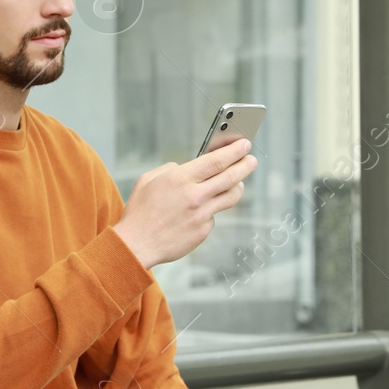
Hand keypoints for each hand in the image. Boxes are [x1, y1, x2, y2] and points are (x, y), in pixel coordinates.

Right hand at [111, 137, 257, 267]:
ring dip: (237, 187)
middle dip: (246, 165)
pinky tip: (199, 211)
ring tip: (237, 183)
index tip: (244, 144)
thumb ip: (170, 169)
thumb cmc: (139, 212)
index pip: (216, 160)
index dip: (234, 151)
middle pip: (231, 177)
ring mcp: (201, 215)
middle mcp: (195, 196)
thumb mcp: (148, 180)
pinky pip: (213, 215)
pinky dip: (210, 210)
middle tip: (252, 160)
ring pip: (231, 196)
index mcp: (180, 179)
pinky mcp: (203, 231)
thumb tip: (186, 168)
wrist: (136, 244)